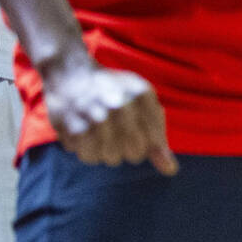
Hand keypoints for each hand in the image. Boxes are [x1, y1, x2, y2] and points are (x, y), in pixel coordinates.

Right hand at [41, 55, 176, 173]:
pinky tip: (85, 131)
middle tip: (117, 130)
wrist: (71, 71)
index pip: (152, 142)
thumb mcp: (144, 106)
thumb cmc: (115, 93)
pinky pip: (88, 156)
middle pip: (134, 154)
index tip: (136, 130)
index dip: (146, 143)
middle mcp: (119, 104)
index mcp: (141, 96)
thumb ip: (158, 138)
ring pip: (111, 159)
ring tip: (100, 130)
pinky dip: (87, 150)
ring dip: (106, 151)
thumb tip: (170, 171)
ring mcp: (94, 115)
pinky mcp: (70, 125)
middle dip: (128, 149)